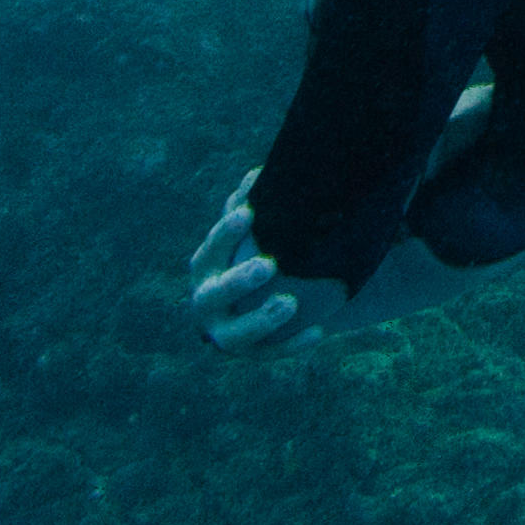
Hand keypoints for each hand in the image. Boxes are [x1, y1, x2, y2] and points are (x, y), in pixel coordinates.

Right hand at [187, 179, 329, 356]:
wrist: (248, 303)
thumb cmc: (252, 252)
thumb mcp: (248, 234)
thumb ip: (248, 207)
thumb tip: (261, 171)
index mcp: (205, 266)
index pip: (212, 248)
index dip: (227, 232)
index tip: (249, 213)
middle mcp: (206, 301)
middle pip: (217, 293)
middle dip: (239, 280)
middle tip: (269, 265)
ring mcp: (225, 333)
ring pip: (238, 334)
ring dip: (262, 319)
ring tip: (290, 303)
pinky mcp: (250, 353)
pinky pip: (271, 352)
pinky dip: (293, 344)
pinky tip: (319, 332)